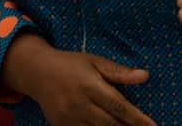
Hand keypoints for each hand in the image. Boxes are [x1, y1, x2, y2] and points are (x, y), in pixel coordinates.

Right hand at [14, 40, 153, 125]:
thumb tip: (145, 76)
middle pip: (112, 125)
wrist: (36, 71)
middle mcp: (79, 103)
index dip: (140, 120)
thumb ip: (118, 72)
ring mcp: (68, 117)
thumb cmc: (70, 65)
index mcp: (89, 85)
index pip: (120, 107)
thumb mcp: (94, 62)